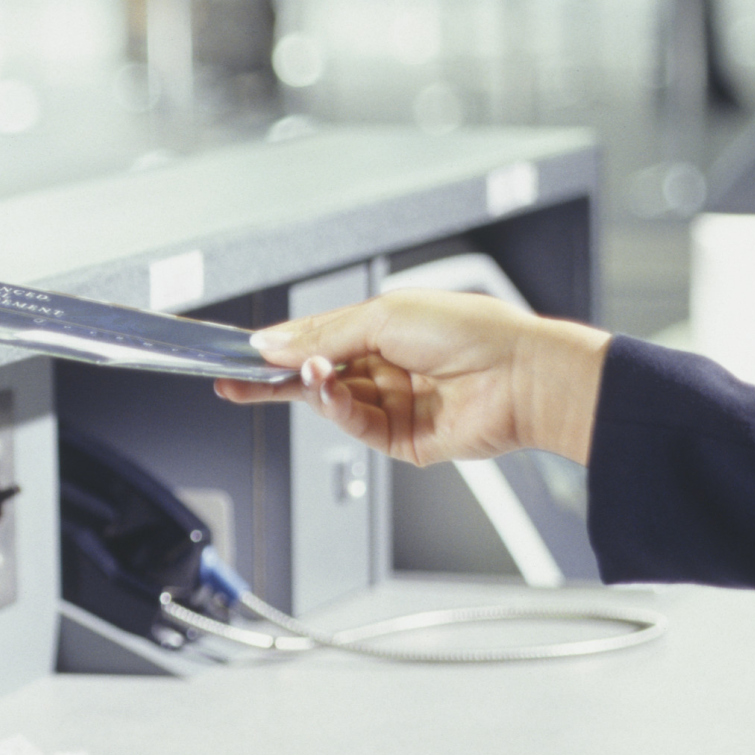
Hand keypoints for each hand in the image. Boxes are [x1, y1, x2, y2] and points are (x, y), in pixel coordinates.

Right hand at [215, 287, 608, 464]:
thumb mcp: (383, 315)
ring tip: (306, 374)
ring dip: (313, 388)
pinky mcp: (402, 439)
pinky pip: (355, 426)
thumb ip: (322, 335)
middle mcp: (386, 368)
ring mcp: (394, 404)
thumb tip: (274, 341)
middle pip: (316, 377)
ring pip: (331, 402)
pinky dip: (336, 408)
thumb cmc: (473, 331)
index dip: (280, 348)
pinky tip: (329, 390)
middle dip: (275, 378)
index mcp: (383, 330)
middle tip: (232, 381)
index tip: (242, 351)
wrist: (522, 375)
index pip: (317, 341)